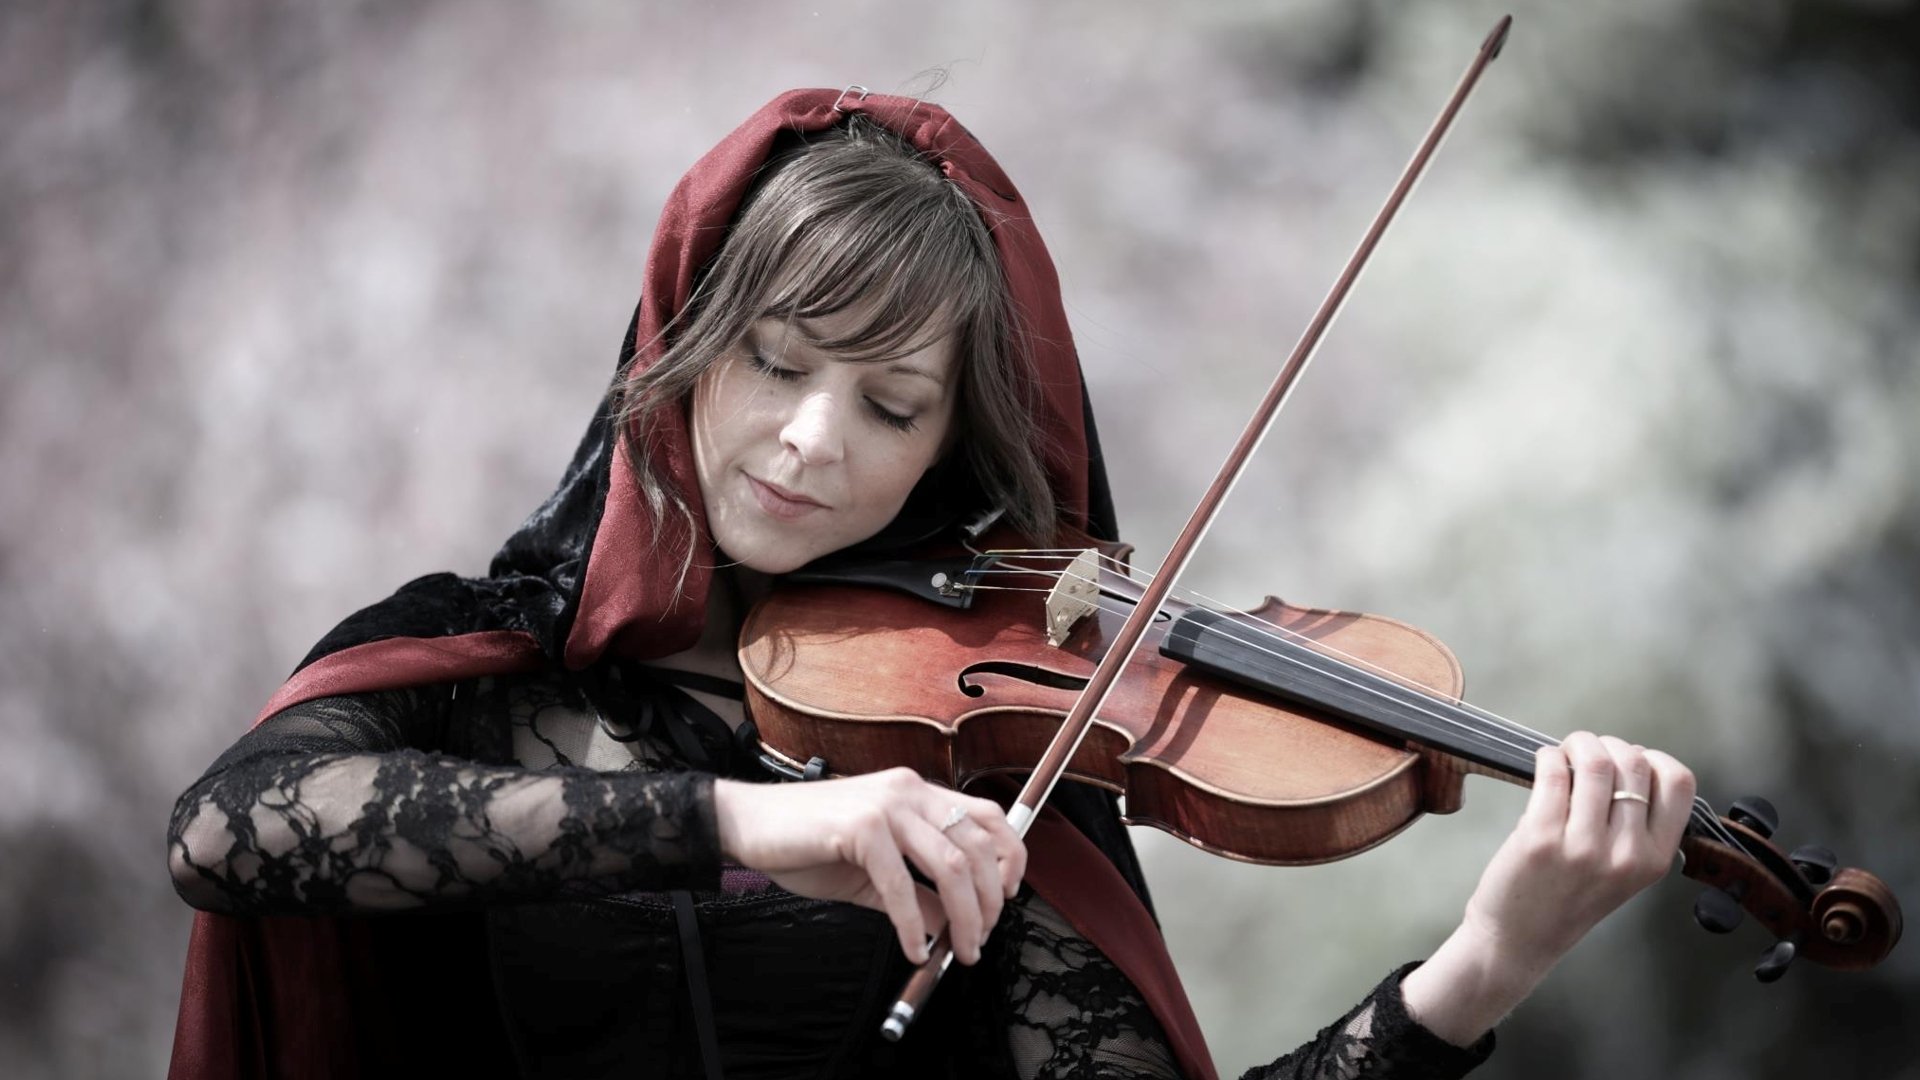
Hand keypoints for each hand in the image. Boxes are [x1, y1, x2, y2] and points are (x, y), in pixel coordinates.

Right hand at [711, 768, 1025, 965]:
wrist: (749, 825)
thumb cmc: (809, 843)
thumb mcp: (874, 871)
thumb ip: (918, 892)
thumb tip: (953, 922)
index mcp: (915, 792)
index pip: (986, 815)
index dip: (1009, 856)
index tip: (1010, 895)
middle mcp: (908, 790)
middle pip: (975, 847)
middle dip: (989, 902)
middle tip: (979, 940)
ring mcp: (885, 806)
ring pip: (949, 865)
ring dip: (964, 917)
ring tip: (960, 950)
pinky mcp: (860, 828)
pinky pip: (900, 886)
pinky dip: (913, 925)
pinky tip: (913, 948)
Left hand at [1401, 731, 1695, 1044]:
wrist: (1520, 940)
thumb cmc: (1568, 901)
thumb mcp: (1624, 872)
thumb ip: (1635, 826)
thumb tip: (1628, 762)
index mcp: (1654, 858)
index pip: (1679, 783)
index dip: (1654, 759)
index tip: (1631, 760)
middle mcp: (1626, 852)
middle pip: (1634, 762)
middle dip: (1609, 744)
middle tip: (1587, 752)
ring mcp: (1583, 845)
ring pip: (1595, 761)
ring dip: (1578, 744)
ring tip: (1565, 754)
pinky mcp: (1540, 836)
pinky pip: (1552, 772)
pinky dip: (1548, 756)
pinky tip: (1544, 764)